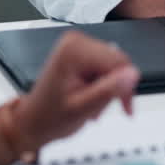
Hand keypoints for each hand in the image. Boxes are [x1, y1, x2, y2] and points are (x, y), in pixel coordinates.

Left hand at [0, 31, 137, 161]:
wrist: (32, 122)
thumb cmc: (49, 118)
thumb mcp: (82, 109)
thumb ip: (108, 90)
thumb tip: (132, 74)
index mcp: (73, 51)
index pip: (118, 61)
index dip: (126, 85)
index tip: (125, 106)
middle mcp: (75, 42)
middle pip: (117, 60)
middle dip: (115, 87)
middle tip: (103, 109)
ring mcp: (77, 46)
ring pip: (114, 65)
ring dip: (108, 88)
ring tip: (93, 106)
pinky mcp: (80, 52)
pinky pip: (105, 65)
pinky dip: (102, 84)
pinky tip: (91, 97)